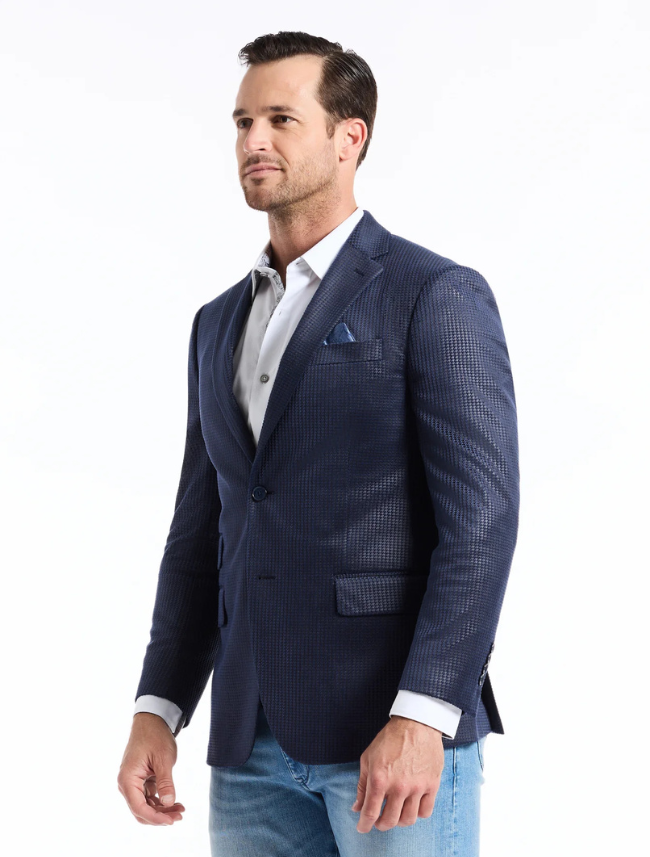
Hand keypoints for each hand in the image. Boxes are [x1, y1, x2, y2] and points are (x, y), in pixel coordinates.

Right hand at [117, 712, 185, 825]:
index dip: (155, 817)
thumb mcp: (163, 759)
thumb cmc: (155, 736)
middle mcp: (127, 784)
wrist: (152, 720)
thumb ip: (165, 782)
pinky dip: (161, 801)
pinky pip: (148, 797)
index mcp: (127, 779)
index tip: (171, 821)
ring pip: (146, 805)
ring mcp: (133, 783)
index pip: (138, 807)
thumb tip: (168, 803)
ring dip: (162, 810)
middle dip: (160, 816)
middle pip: (141, 810)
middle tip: (179, 816)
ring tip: (181, 810)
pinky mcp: (140, 781)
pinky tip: (175, 802)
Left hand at [351, 715, 443, 832]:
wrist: (416, 723)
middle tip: (379, 820)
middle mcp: (398, 786)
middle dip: (381, 824)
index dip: (364, 825)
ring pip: (407, 820)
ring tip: (396, 813)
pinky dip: (417, 814)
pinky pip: (425, 812)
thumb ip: (362, 784)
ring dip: (399, 821)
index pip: (370, 813)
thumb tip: (357, 807)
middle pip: (389, 821)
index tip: (362, 828)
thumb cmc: (390, 738)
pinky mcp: (432, 785)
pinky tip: (412, 806)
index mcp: (379, 778)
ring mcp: (416, 787)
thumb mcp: (368, 758)